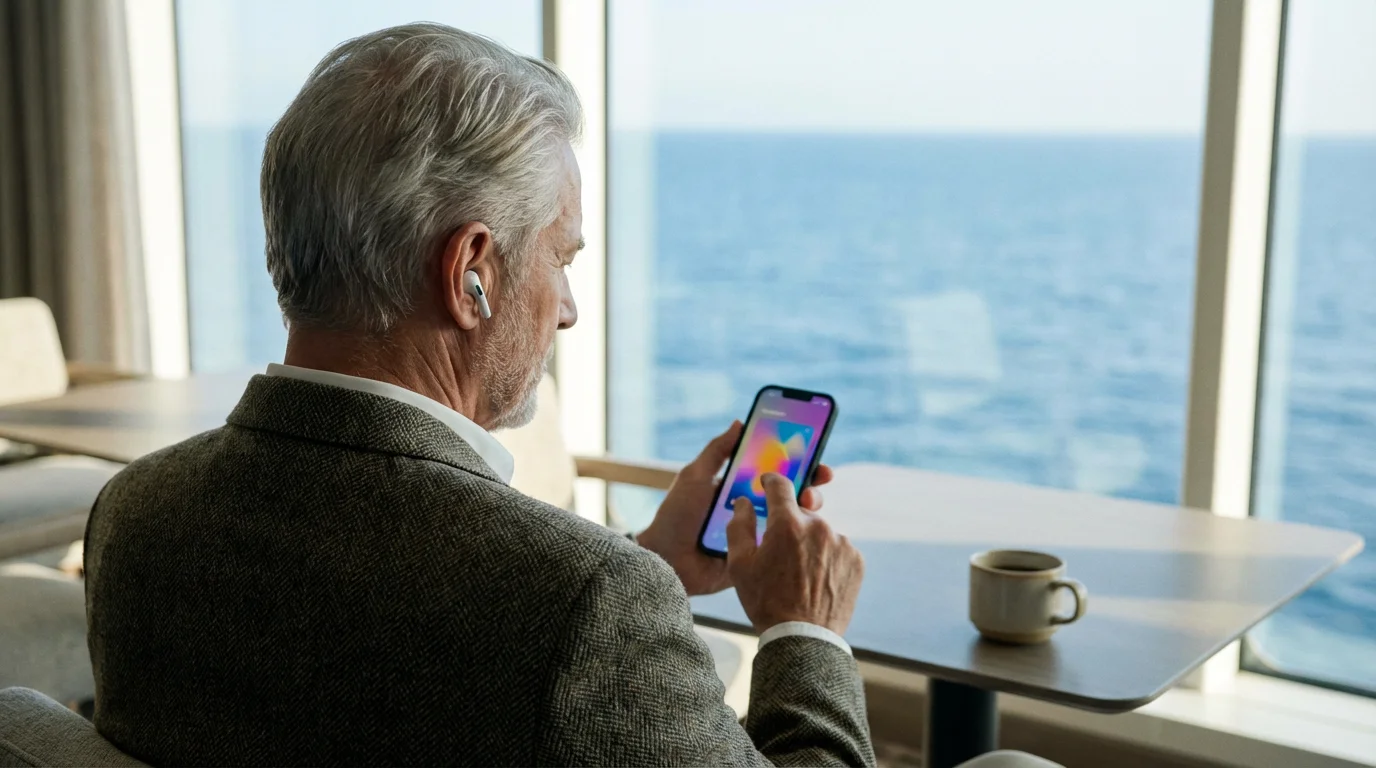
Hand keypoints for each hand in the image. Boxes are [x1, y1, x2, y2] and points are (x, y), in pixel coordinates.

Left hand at [636, 421, 834, 595]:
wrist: (666, 560)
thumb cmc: (676, 516)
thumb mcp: (695, 476)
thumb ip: (717, 451)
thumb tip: (740, 423)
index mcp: (739, 488)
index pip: (773, 471)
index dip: (795, 461)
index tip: (814, 452)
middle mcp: (752, 509)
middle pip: (790, 493)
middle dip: (810, 482)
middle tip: (820, 476)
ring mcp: (758, 534)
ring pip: (793, 518)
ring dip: (808, 506)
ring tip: (808, 501)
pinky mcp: (758, 557)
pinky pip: (783, 547)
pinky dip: (797, 536)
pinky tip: (802, 528)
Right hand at [726, 473, 863, 635]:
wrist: (803, 638)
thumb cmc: (766, 601)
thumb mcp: (740, 565)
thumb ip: (739, 526)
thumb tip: (744, 502)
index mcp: (787, 523)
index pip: (780, 485)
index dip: (770, 481)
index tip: (767, 484)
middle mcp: (818, 526)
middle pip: (800, 513)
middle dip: (788, 525)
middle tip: (779, 552)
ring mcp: (841, 543)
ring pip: (820, 532)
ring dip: (809, 543)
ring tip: (799, 574)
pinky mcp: (856, 560)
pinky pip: (837, 549)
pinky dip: (827, 558)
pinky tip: (816, 580)